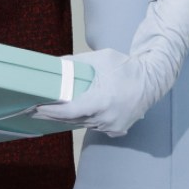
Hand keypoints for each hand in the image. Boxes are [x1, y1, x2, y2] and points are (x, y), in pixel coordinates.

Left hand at [31, 49, 152, 136]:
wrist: (152, 79)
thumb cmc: (125, 66)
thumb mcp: (100, 58)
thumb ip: (75, 62)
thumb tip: (54, 64)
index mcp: (102, 100)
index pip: (70, 111)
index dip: (52, 111)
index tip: (37, 108)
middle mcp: (107, 117)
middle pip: (74, 119)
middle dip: (54, 115)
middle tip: (36, 111)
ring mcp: (113, 126)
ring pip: (84, 124)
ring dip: (70, 118)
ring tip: (52, 111)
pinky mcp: (118, 129)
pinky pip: (96, 126)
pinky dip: (87, 120)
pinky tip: (77, 114)